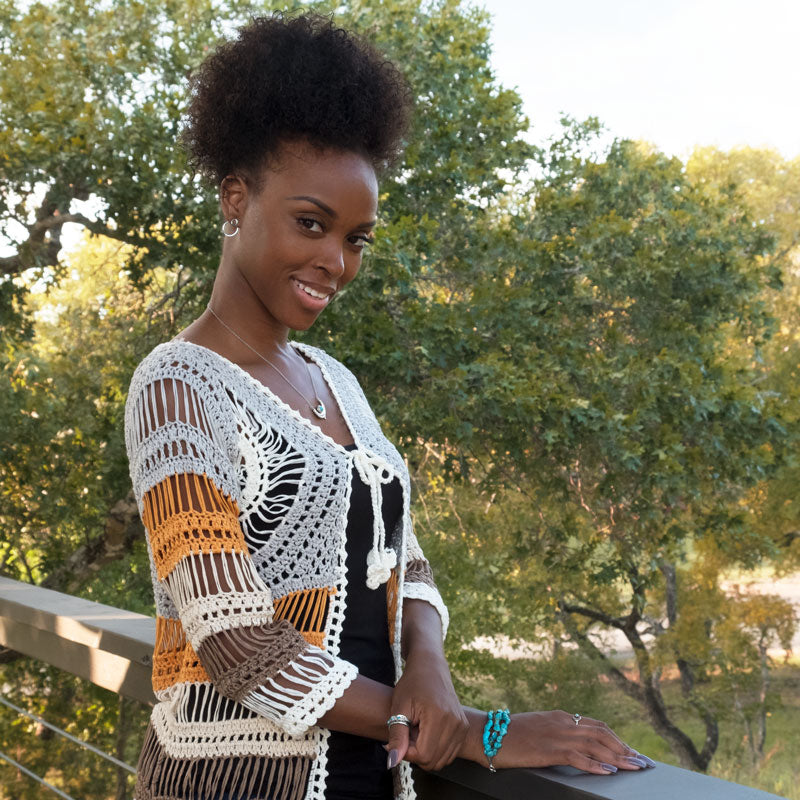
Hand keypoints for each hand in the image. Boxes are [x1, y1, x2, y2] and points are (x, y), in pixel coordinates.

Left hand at [385, 650, 468, 770]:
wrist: (430, 667)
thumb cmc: (412, 683)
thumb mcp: (398, 707)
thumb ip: (397, 736)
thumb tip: (393, 762)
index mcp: (439, 716)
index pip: (423, 755)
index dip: (407, 752)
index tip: (400, 737)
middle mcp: (455, 723)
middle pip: (433, 761)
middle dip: (416, 754)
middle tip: (407, 734)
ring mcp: (462, 726)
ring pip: (442, 760)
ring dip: (426, 753)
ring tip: (416, 732)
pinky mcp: (464, 728)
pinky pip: (449, 753)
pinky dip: (436, 750)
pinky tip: (426, 733)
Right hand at [462, 709, 646, 774]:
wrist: (487, 734)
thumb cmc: (510, 735)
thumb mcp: (538, 729)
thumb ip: (557, 733)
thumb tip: (575, 745)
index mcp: (560, 716)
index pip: (596, 725)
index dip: (617, 739)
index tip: (631, 752)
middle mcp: (562, 722)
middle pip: (602, 733)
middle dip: (624, 747)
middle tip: (641, 762)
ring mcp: (556, 735)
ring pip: (595, 744)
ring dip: (618, 756)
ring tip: (634, 768)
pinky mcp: (548, 750)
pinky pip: (578, 757)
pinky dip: (596, 764)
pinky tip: (608, 772)